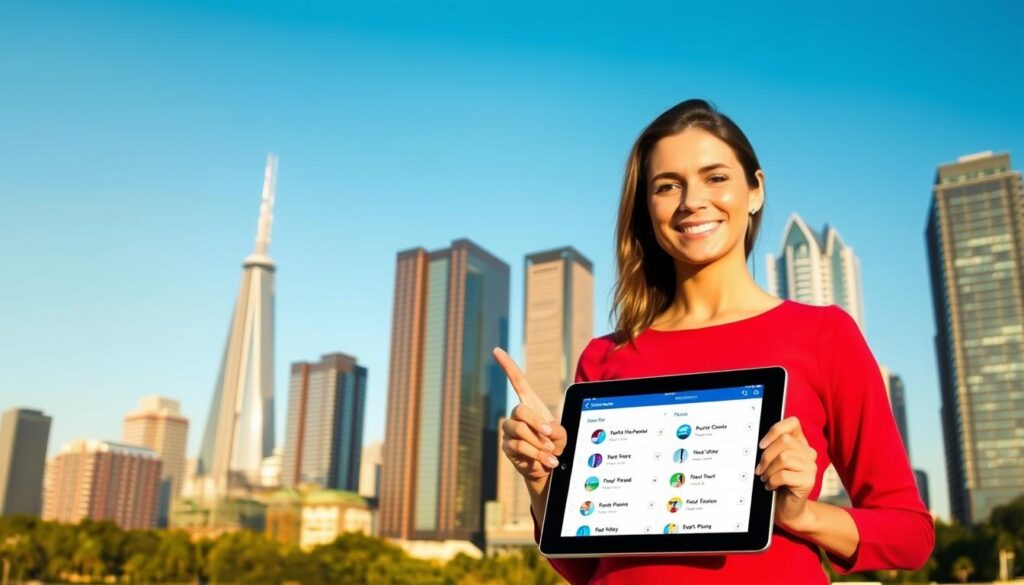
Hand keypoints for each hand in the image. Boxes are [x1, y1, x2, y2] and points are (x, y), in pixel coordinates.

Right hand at [492, 347, 567, 492]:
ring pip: (520, 431)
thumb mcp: (561, 435)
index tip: (496, 350)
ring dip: (538, 443)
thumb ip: (556, 430)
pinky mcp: (507, 446)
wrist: (547, 468)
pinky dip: (536, 455)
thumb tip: (545, 431)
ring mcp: (510, 430)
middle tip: (549, 435)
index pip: (518, 381)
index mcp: (531, 404)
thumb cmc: (554, 446)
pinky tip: (547, 462)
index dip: (507, 366)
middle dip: (537, 423)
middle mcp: (517, 415)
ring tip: (550, 452)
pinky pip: (519, 447)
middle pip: (520, 410)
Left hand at [755, 416, 817, 532]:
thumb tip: (757, 442)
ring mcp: (810, 467)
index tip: (762, 444)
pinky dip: (772, 481)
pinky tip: (770, 486)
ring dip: (769, 470)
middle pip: (785, 440)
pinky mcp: (809, 481)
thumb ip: (771, 448)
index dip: (775, 429)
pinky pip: (785, 475)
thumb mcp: (773, 462)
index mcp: (800, 443)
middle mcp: (808, 452)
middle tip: (759, 469)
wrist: (788, 508)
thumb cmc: (778, 483)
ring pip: (784, 458)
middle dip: (766, 455)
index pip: (793, 423)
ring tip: (765, 478)